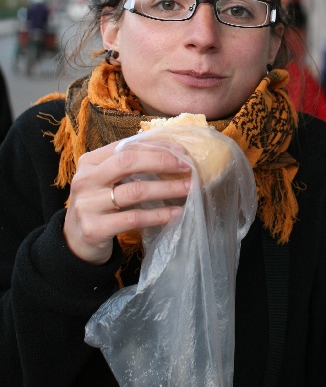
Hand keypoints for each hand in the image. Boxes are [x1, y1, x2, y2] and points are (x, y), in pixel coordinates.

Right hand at [63, 140, 191, 264]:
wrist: (75, 240)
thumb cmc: (99, 203)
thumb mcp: (106, 179)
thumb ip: (128, 164)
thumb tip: (170, 151)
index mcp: (89, 161)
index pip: (125, 147)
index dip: (155, 147)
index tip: (181, 151)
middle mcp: (85, 180)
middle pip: (128, 162)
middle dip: (162, 161)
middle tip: (187, 166)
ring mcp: (88, 204)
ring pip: (135, 191)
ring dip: (167, 188)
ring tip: (189, 188)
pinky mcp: (95, 228)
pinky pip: (134, 218)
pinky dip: (158, 215)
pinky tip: (175, 213)